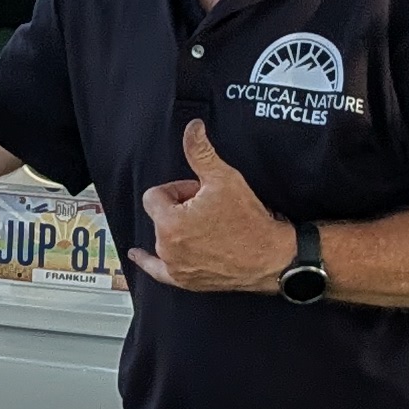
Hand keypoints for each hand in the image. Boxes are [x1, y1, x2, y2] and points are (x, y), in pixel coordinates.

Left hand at [129, 120, 296, 292]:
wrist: (271, 258)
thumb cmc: (249, 221)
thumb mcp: (224, 178)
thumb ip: (200, 151)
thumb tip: (192, 127)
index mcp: (170, 222)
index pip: (155, 196)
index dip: (177, 190)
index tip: (198, 192)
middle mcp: (167, 246)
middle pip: (160, 215)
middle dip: (180, 208)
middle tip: (209, 209)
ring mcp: (174, 266)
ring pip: (163, 236)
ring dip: (178, 228)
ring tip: (208, 227)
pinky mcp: (184, 280)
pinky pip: (157, 271)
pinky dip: (148, 261)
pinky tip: (136, 255)